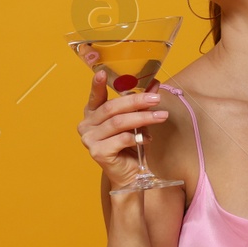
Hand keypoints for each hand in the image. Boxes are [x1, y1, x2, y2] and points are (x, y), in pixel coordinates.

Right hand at [78, 72, 169, 190]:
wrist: (130, 174)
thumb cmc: (130, 146)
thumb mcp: (137, 120)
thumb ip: (142, 103)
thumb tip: (155, 84)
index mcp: (92, 114)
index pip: (94, 97)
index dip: (97, 85)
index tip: (101, 73)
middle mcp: (86, 125)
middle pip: (112, 108)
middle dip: (136, 101)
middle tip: (156, 99)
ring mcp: (89, 139)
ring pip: (118, 122)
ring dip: (142, 118)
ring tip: (161, 117)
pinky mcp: (97, 152)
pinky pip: (120, 139)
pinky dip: (137, 137)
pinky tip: (148, 139)